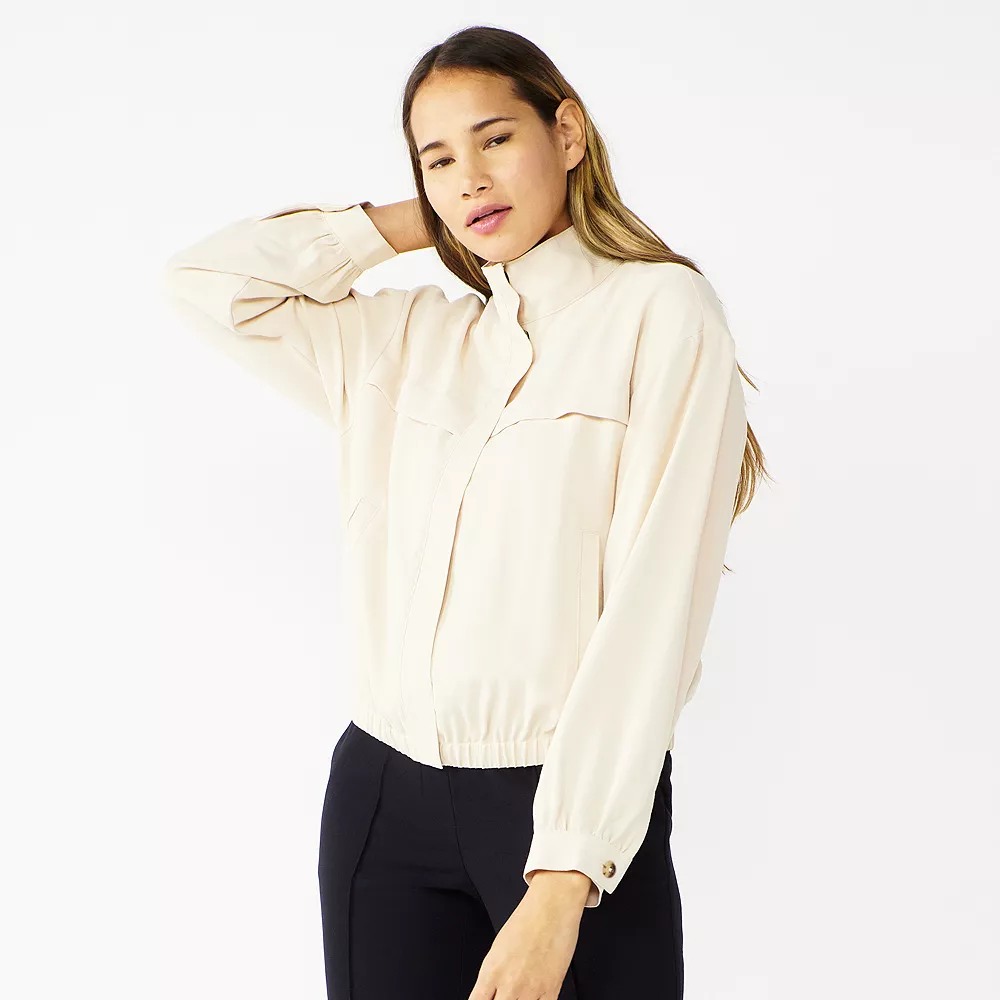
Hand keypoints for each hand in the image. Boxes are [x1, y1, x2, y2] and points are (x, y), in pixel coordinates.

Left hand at [467, 871, 590, 999]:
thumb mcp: (498, 948)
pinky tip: (535, 997)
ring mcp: (531, 990)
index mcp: (491, 971)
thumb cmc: (526, 921)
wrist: (552, 905)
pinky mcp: (552, 990)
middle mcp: (509, 984)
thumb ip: (492, 977)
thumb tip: (489, 995)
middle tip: (505, 995)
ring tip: (521, 994)